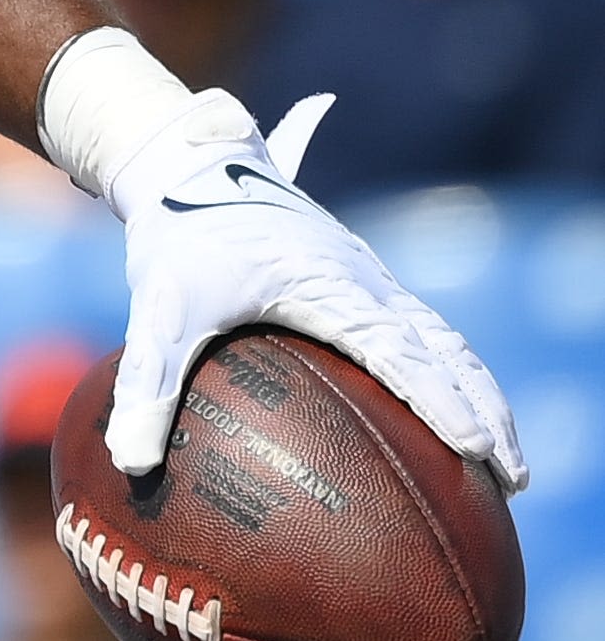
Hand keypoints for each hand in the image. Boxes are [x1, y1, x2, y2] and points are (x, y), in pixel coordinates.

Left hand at [100, 87, 524, 490]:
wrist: (186, 163)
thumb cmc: (176, 236)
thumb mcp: (156, 309)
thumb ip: (148, 383)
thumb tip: (128, 462)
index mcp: (327, 283)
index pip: (399, 351)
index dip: (439, 401)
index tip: (476, 448)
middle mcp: (363, 278)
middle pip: (445, 350)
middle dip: (485, 411)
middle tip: (513, 477)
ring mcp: (369, 275)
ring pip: (445, 340)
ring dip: (479, 394)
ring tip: (505, 461)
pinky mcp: (360, 278)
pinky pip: (424, 329)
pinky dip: (452, 372)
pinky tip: (458, 413)